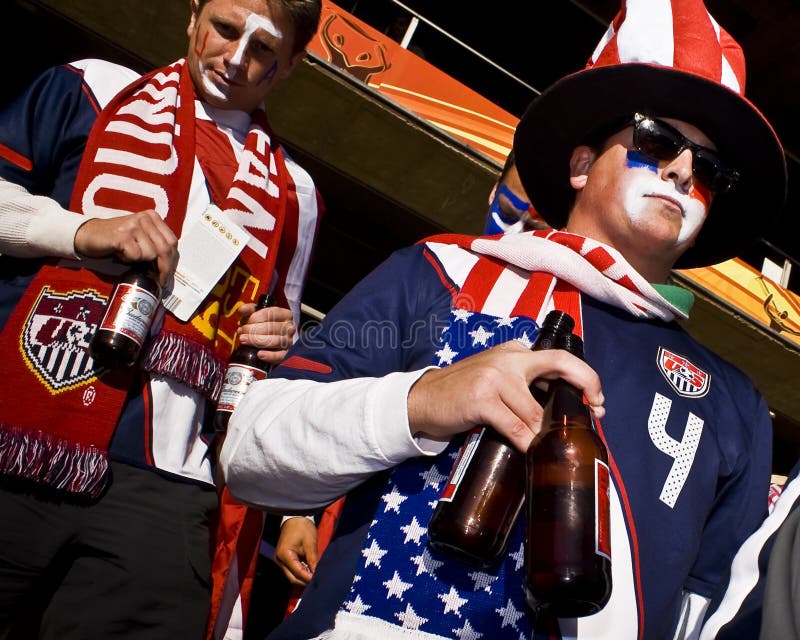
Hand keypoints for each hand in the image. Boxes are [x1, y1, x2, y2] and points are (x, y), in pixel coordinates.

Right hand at [74, 210, 177, 285]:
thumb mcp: (141, 238)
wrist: (88, 234)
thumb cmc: (117, 239)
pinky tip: (120, 254)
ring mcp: (133, 225)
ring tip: (128, 255)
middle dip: (164, 268)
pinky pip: (136, 256)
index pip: (172, 241)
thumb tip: (169, 267)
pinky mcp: (122, 235)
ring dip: (140, 261)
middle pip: (165, 248)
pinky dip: (128, 260)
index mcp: (153, 217)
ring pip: (150, 254)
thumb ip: (156, 245)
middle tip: (159, 280)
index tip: (168, 274)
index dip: (173, 260)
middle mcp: (144, 218)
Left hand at [236, 302, 294, 364]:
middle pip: (271, 328)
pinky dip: (269, 355)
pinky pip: (280, 356)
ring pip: (275, 341)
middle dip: (253, 330)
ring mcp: (289, 341)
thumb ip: (248, 310)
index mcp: (284, 314)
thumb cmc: (261, 326)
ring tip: (244, 340)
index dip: (254, 318)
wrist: (266, 342)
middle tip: (241, 333)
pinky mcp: (286, 354)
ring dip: (256, 341)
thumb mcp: (255, 315)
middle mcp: (289, 327)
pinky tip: (259, 354)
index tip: (244, 322)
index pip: (270, 314)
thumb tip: (242, 310)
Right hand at [275, 516, 317, 585]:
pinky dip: (301, 572)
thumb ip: (313, 560)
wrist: (295, 518)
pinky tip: (310, 571)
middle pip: (292, 578)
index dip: (308, 578)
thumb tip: (317, 574)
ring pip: (292, 575)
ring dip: (303, 577)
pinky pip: (292, 570)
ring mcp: (280, 560)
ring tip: (315, 577)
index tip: (318, 580)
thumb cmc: (302, 528)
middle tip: (318, 581)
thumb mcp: (310, 543)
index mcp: (284, 554)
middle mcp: (279, 560)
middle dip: (305, 581)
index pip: (297, 572)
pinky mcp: (284, 559)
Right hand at [407, 341, 604, 452]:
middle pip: (560, 367)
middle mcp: (509, 358)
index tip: (597, 400)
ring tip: (549, 448)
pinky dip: (526, 443)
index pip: (559, 359)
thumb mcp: (496, 378)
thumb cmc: (462, 393)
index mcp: (515, 351)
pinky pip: (516, 427)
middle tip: (595, 413)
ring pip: (536, 411)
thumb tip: (560, 411)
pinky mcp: (482, 398)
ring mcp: (495, 376)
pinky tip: (530, 452)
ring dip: (545, 434)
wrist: (422, 399)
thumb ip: (524, 385)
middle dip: (585, 388)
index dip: (585, 378)